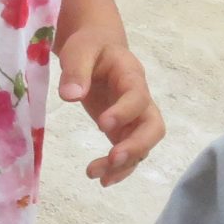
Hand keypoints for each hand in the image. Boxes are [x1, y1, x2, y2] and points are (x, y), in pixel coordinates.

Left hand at [58, 27, 161, 185]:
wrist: (98, 46)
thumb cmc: (90, 45)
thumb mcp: (79, 50)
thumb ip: (76, 70)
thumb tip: (70, 97)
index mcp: (131, 75)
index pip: (138, 96)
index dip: (125, 112)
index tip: (102, 124)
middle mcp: (140, 99)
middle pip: (154, 126)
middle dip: (136, 146)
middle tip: (113, 158)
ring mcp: (134, 117)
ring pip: (143, 145)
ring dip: (124, 163)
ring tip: (96, 175)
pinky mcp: (123, 129)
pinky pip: (129, 152)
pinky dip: (119, 168)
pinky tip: (101, 178)